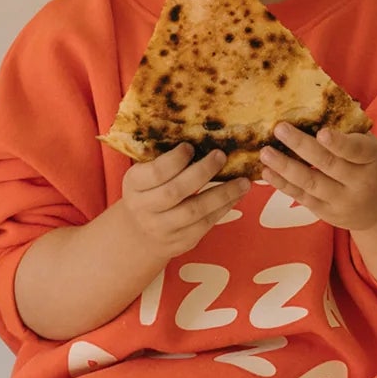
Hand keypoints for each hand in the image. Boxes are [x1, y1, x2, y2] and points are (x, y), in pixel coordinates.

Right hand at [118, 143, 248, 258]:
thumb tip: (200, 136)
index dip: (175, 160)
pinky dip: (224, 208)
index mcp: (133, 185)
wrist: (139, 235)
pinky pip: (206, 224)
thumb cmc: (147, 194)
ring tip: (243, 181)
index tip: (191, 147)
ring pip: (195, 211)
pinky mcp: (181, 242)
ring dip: (223, 194)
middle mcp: (144, 208)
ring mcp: (163, 228)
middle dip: (202, 172)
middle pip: (176, 192)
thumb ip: (163, 160)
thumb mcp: (143, 176)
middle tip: (221, 156)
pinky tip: (237, 195)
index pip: (155, 173)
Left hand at [257, 123, 376, 232]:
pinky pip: (302, 197)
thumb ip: (350, 131)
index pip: (356, 150)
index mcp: (373, 159)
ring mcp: (343, 202)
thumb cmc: (373, 166)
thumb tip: (322, 101)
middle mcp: (360, 183)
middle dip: (301, 146)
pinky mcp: (328, 214)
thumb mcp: (372, 147)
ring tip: (265, 152)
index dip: (339, 143)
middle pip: (328, 164)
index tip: (322, 133)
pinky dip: (283, 184)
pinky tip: (267, 172)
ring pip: (311, 183)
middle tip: (280, 129)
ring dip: (285, 167)